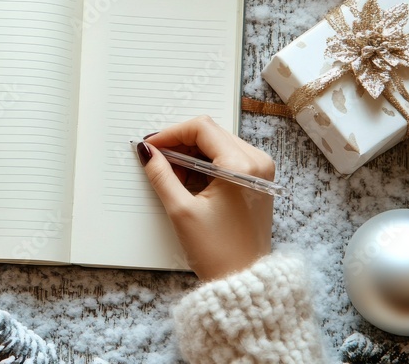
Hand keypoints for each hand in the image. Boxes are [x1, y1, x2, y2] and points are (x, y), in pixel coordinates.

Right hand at [137, 116, 274, 280]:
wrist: (243, 279)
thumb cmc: (218, 252)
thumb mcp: (181, 211)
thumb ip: (161, 175)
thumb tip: (147, 152)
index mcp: (241, 166)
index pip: (202, 128)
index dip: (171, 133)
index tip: (151, 145)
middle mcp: (257, 162)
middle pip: (211, 133)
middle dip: (181, 143)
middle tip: (157, 160)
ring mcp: (261, 170)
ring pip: (218, 143)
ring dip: (192, 153)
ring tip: (172, 174)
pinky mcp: (258, 180)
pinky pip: (228, 157)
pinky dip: (205, 162)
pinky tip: (189, 179)